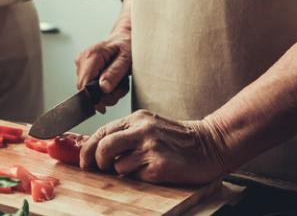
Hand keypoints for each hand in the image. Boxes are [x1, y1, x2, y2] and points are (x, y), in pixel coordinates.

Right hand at [75, 32, 130, 112]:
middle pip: (87, 90)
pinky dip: (106, 88)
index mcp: (91, 56)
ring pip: (91, 91)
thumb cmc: (127, 45)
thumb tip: (103, 88)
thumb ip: (114, 73)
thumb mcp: (126, 59)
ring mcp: (82, 65)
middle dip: (106, 95)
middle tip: (121, 87)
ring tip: (119, 81)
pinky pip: (93, 88)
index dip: (93, 98)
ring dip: (108, 92)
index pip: (84, 85)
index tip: (105, 104)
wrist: (124, 38)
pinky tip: (114, 80)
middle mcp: (82, 60)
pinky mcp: (85, 70)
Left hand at [79, 110, 228, 183]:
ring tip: (143, 166)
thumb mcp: (151, 126)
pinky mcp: (160, 166)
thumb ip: (127, 133)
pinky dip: (141, 177)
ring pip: (119, 165)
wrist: (211, 144)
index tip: (84, 161)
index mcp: (137, 119)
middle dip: (98, 161)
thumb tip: (100, 150)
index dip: (88, 148)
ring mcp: (151, 148)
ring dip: (124, 171)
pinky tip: (156, 170)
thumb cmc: (180, 139)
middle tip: (100, 168)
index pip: (102, 131)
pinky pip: (137, 177)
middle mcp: (142, 130)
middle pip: (104, 147)